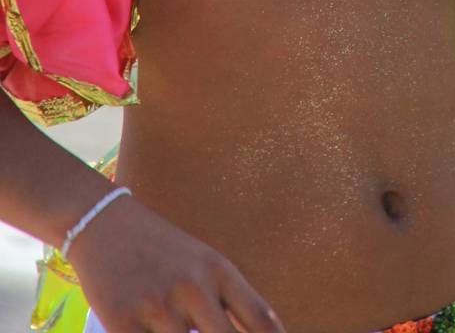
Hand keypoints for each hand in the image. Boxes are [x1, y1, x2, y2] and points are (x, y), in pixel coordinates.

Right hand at [69, 194, 283, 332]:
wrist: (103, 222)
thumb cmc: (160, 249)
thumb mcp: (202, 263)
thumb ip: (228, 301)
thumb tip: (261, 331)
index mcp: (219, 270)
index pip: (260, 319)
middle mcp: (194, 288)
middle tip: (210, 332)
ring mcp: (159, 308)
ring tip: (175, 325)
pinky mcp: (122, 323)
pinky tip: (150, 331)